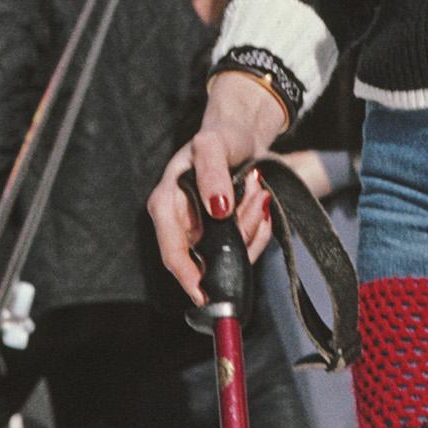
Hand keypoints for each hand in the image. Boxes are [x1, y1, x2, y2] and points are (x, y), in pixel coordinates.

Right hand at [148, 70, 286, 303]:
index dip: (188, 276)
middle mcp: (181, 222)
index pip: (172, 251)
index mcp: (166, 204)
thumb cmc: (220, 136)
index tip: (205, 293)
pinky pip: (244, 245)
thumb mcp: (213, 145)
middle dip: (239, 236)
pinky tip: (260, 204)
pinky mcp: (222, 232)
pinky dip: (258, 229)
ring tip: (257, 192)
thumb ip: (212, 172)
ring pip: (231, 252)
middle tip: (257, 200)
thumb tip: (217, 208)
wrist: (241, 134)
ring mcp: (203, 229)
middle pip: (207, 256)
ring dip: (251, 226)